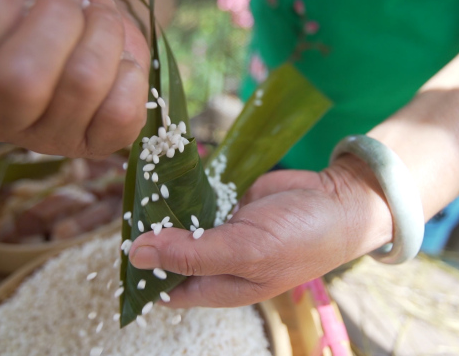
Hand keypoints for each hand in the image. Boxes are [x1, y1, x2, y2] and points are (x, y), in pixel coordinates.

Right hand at [0, 0, 148, 157]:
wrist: (88, 18)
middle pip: (18, 81)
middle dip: (54, 20)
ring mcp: (46, 138)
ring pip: (82, 85)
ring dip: (101, 33)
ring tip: (96, 17)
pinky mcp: (96, 145)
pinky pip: (122, 114)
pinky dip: (129, 72)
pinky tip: (117, 60)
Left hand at [129, 156, 392, 307]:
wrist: (340, 200)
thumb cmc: (301, 239)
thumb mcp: (247, 251)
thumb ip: (192, 255)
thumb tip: (136, 255)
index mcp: (218, 286)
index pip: (164, 289)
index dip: (140, 273)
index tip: (118, 245)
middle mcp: (215, 260)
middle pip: (167, 251)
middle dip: (148, 232)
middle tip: (127, 203)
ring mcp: (221, 228)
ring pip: (178, 219)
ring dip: (162, 203)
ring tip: (139, 180)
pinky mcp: (228, 200)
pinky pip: (196, 194)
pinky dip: (183, 184)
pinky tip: (166, 169)